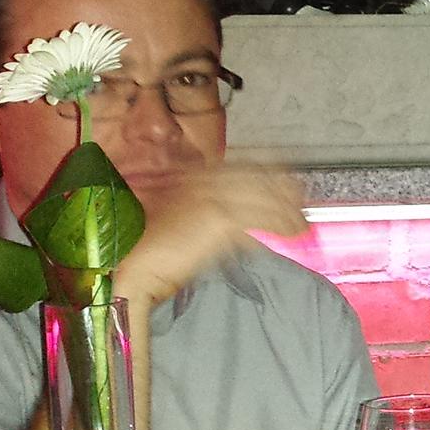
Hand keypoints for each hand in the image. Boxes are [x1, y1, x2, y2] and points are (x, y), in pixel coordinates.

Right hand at [114, 167, 307, 307]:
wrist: (127, 265)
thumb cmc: (146, 247)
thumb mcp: (179, 218)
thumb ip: (210, 209)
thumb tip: (245, 218)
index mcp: (191, 175)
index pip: (245, 163)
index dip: (272, 172)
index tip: (289, 183)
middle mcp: (203, 179)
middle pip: (261, 176)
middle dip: (286, 190)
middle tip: (301, 207)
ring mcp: (212, 196)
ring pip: (266, 196)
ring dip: (289, 211)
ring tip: (301, 225)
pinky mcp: (219, 218)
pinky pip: (262, 217)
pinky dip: (283, 225)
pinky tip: (293, 233)